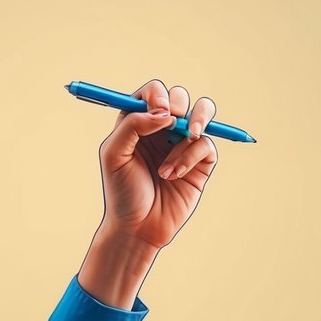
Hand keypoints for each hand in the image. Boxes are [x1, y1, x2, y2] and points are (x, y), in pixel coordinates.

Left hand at [96, 79, 217, 249]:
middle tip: (172, 123)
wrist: (137, 228)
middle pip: (179, 97)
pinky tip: (174, 174)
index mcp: (138, 123)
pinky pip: (206, 145)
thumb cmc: (121, 191)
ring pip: (202, 112)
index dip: (157, 94)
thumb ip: (132, 125)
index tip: (159, 110)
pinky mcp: (201, 163)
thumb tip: (164, 113)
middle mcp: (162, 130)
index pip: (152, 92)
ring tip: (189, 136)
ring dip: (197, 121)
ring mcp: (182, 145)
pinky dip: (191, 156)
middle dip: (178, 105)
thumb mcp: (114, 154)